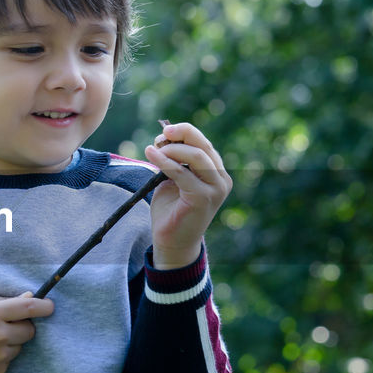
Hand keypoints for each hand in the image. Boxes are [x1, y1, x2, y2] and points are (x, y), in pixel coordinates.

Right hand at [0, 292, 54, 372]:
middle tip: (5, 326)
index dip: (43, 306)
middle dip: (23, 326)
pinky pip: (9, 361)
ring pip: (20, 347)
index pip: (28, 307)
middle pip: (29, 330)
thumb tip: (30, 298)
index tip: (50, 306)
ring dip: (11, 343)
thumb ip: (2, 300)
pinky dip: (1, 357)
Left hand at [144, 122, 232, 268]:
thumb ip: (176, 160)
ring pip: (196, 156)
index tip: (166, 131)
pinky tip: (150, 154)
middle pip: (203, 146)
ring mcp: (216, 189)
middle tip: (160, 137)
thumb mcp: (174, 179)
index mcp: (217, 173)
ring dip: (171, 149)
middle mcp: (222, 180)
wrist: (172, 242)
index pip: (204, 144)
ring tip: (153, 150)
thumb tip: (165, 136)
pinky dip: (164, 161)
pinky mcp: (203, 198)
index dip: (185, 132)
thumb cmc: (172, 210)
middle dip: (180, 135)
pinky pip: (182, 172)